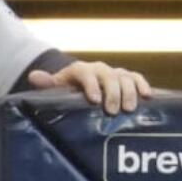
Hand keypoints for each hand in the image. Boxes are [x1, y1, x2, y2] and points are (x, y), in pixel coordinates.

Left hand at [28, 61, 152, 114]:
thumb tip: (33, 77)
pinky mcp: (127, 78)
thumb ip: (46, 83)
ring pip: (125, 77)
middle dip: (112, 93)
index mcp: (80, 70)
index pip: (85, 74)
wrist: (81, 83)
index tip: (94, 100)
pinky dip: (143, 85)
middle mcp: (99, 69)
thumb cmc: (67, 89)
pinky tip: (147, 96)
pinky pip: (137, 78)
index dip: (91, 85)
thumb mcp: (55, 87)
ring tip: (130, 109)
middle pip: (108, 76)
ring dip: (129, 92)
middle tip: (113, 111)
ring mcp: (114, 73)